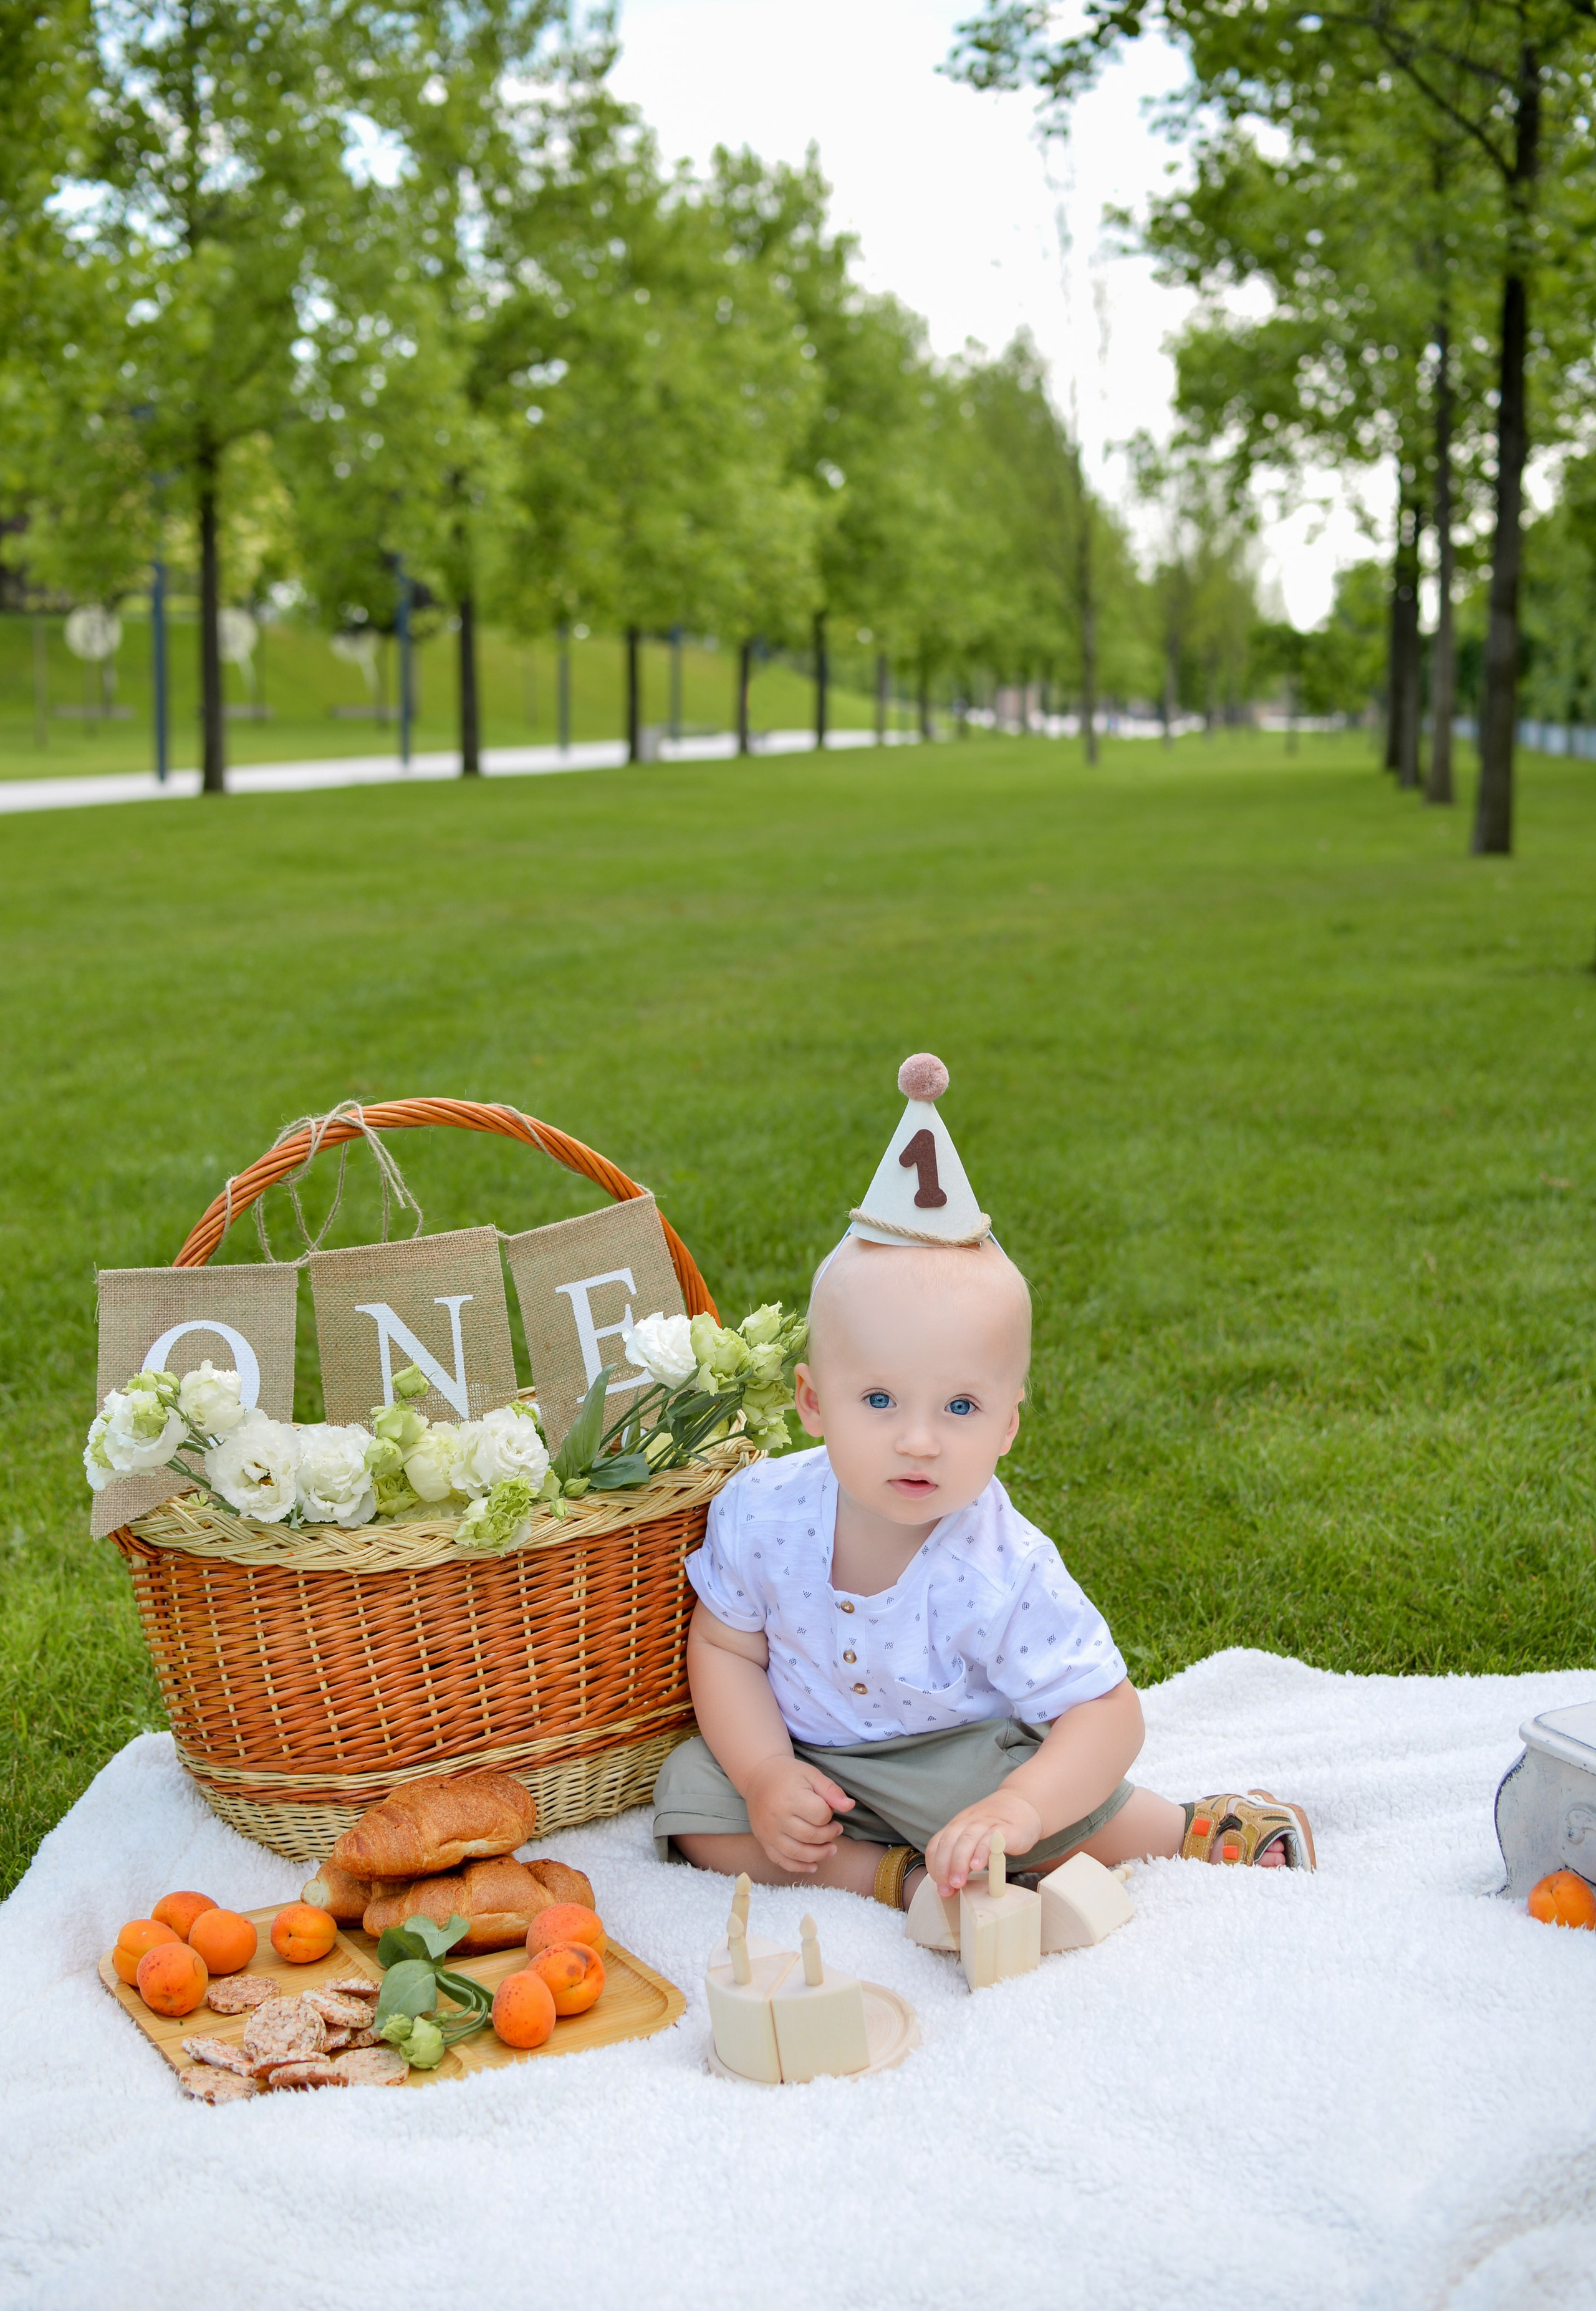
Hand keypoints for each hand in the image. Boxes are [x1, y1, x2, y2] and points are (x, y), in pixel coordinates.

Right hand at [743, 1755, 854, 1874]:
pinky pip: (781, 1860)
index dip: (829, 1815)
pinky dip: (798, 1867)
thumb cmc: (788, 1775)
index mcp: (791, 1798)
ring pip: (797, 1853)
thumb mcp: (811, 1774)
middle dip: (829, 1836)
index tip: (830, 1811)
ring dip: (818, 1855)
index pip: (819, 1815)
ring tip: (831, 1849)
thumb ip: (831, 1790)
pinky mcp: (764, 1841)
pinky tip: (813, 1865)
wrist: (758, 1776)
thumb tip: (850, 1806)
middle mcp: (778, 1817)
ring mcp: (769, 1832)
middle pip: (810, 1836)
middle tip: (836, 1829)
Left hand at [925, 1789, 1042, 1895]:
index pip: (936, 1844)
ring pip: (967, 1839)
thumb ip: (962, 1859)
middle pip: (949, 1842)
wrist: (1023, 1805)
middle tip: (946, 1889)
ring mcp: (986, 1823)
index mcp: (957, 1825)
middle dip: (944, 1867)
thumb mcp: (974, 1839)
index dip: (934, 1865)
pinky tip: (978, 1866)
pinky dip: (981, 1851)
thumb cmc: (995, 1828)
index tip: (939, 1885)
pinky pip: (991, 1838)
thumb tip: (950, 1886)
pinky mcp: (1006, 1829)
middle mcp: (968, 1822)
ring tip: (958, 1882)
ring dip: (959, 1862)